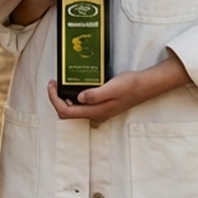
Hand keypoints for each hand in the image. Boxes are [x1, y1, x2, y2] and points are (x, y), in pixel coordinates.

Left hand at [46, 54, 191, 122]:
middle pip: (67, 112)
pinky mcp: (102, 105)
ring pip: (74, 109)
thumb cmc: (130, 85)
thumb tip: (79, 98)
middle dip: (56, 99)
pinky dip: (73, 96)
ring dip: (64, 98)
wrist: (146, 86)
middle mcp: (95, 114)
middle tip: (53, 83)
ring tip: (61, 83)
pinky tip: (75, 86)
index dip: (54, 100)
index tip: (51, 85)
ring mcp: (99, 111)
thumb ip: (96, 94)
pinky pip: (82, 105)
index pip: (66, 112)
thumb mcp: (112, 87)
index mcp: (96, 111)